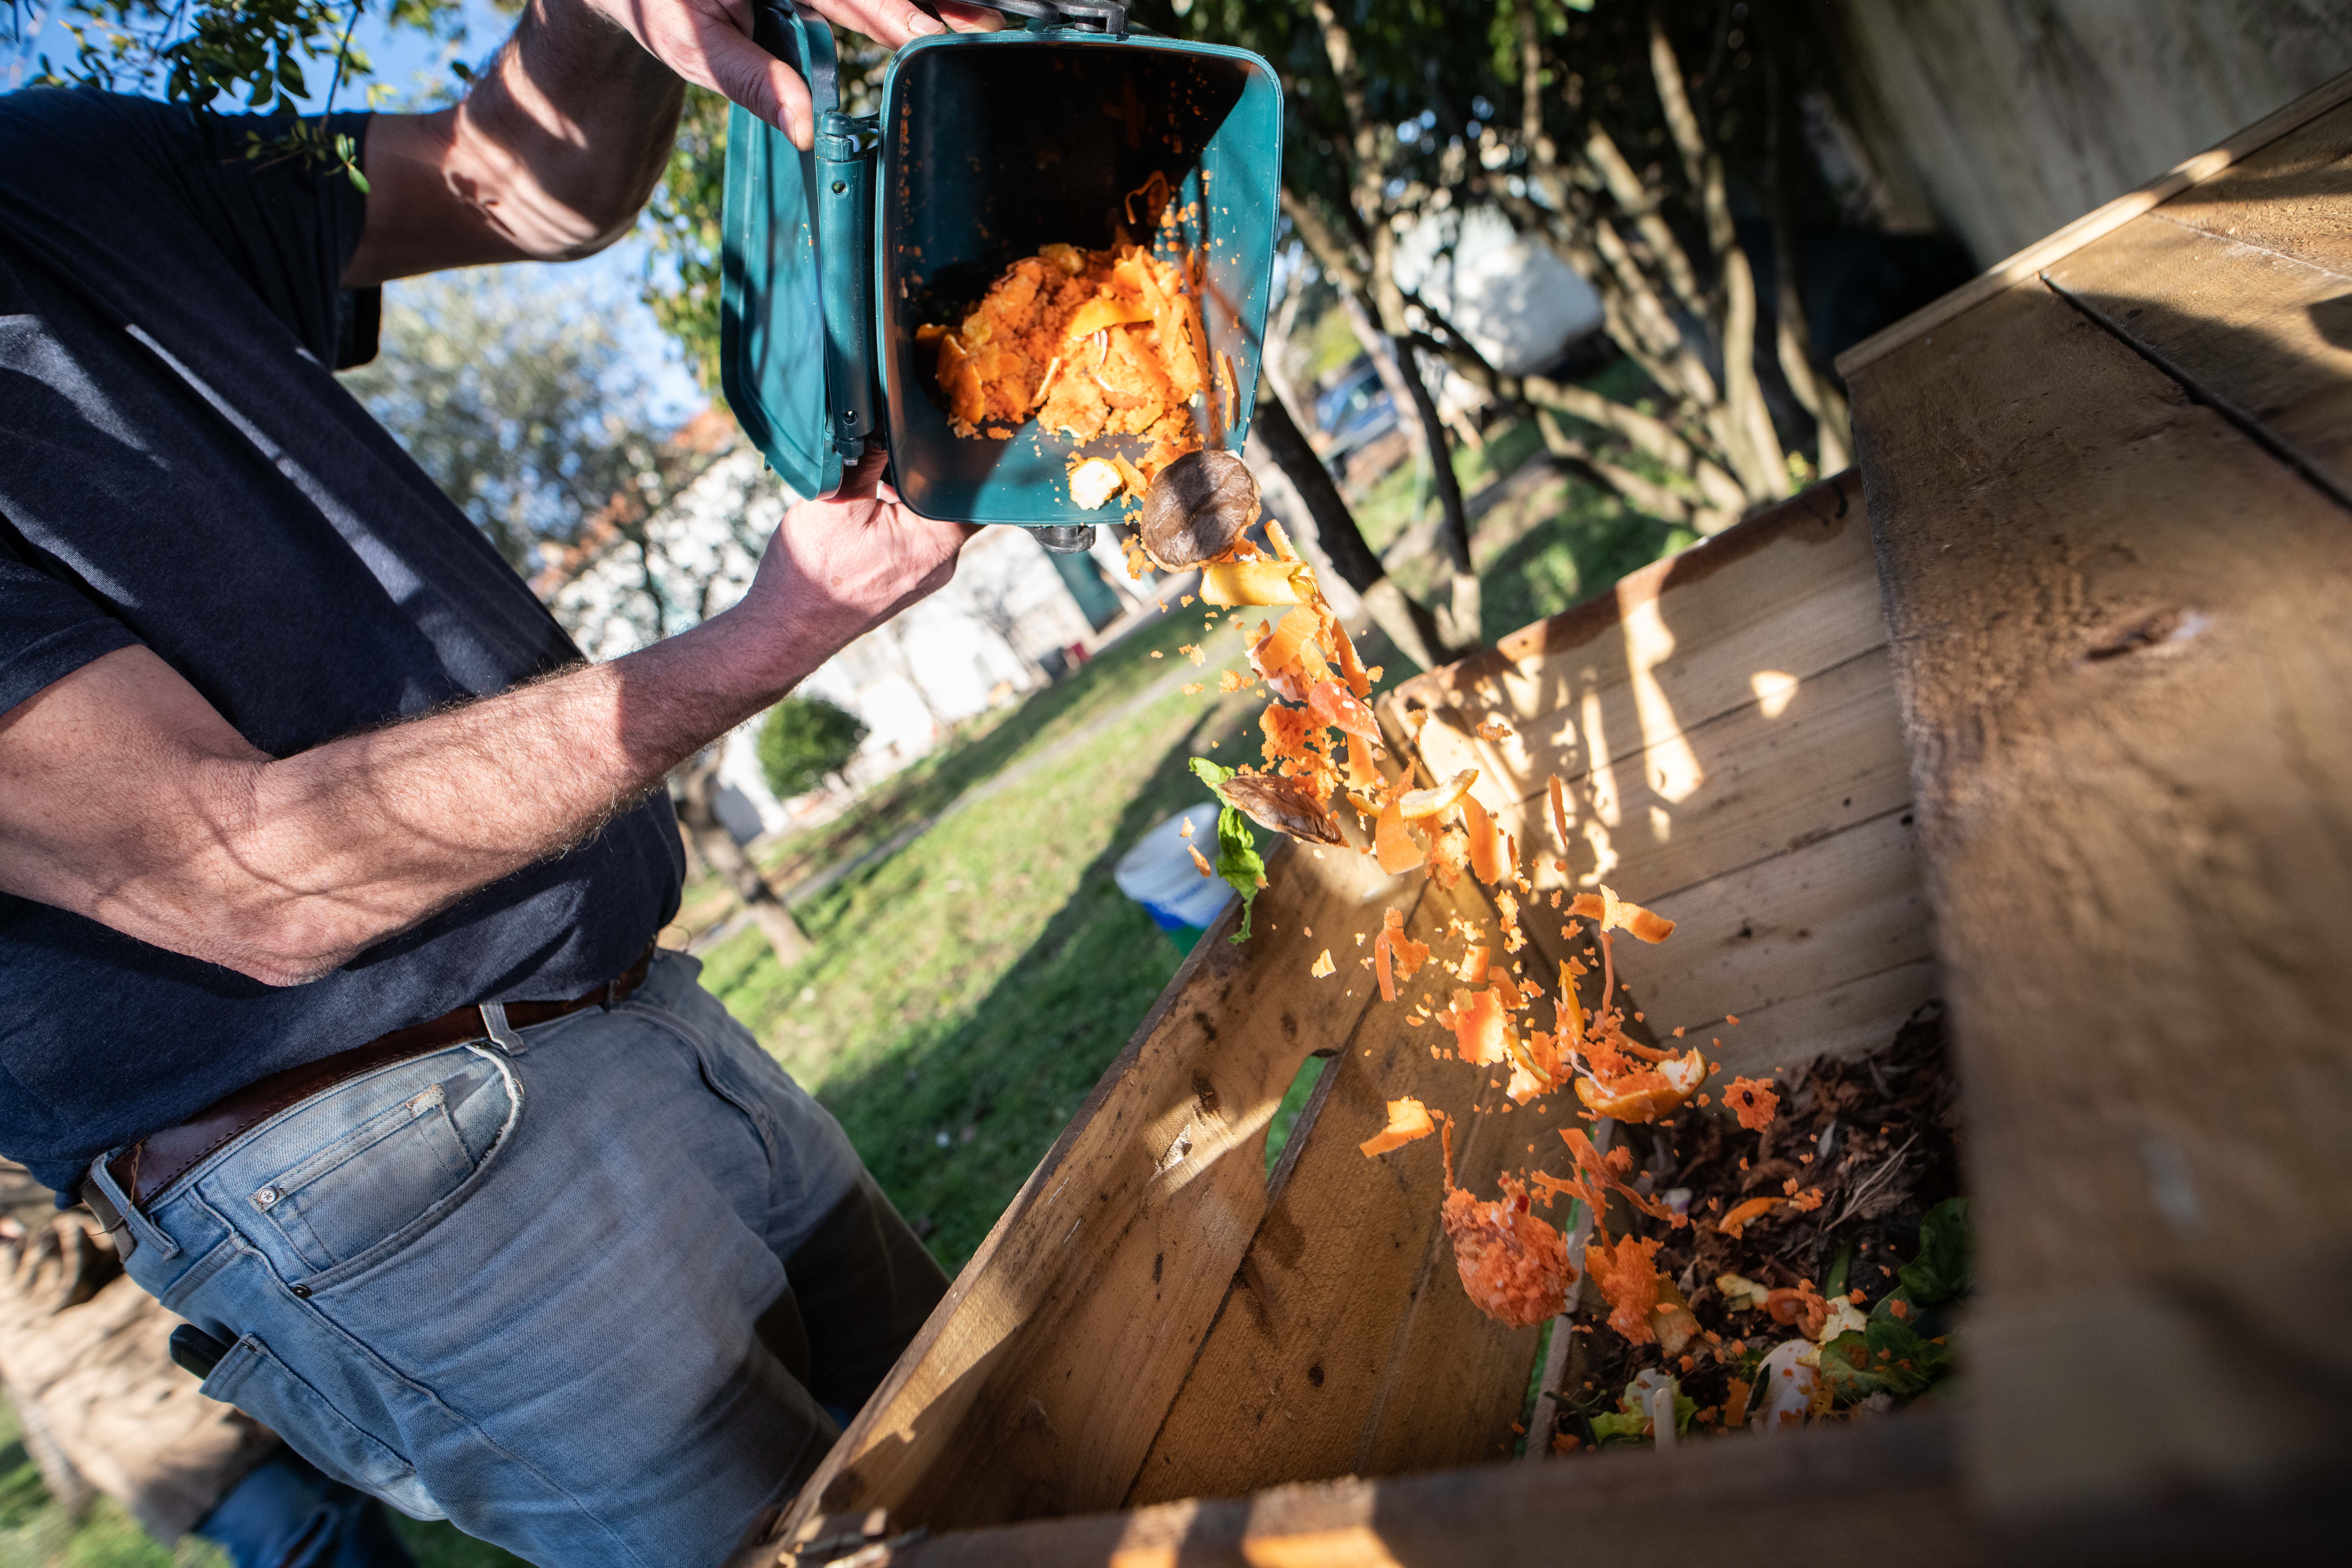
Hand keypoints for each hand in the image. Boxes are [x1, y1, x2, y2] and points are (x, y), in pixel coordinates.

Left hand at [579, 0, 1002, 148]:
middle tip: (984, 23)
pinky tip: (939, 15)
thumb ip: (754, 82)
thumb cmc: (660, 5)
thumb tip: (809, 131)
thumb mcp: (694, 47)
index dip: (892, 13)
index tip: (927, 37)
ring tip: (979, 18)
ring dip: (927, 0)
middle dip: (932, 1)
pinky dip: (895, 7)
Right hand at [732, 449, 978, 678]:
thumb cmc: (812, 571)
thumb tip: (883, 418)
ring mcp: (923, 573)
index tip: (939, 432)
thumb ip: (869, 455)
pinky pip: (912, 535)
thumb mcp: (838, 498)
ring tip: (871, 480)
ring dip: (906, 492)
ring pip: (930, 516)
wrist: (786, 629)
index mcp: (938, 540)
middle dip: (925, 471)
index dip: (962, 456)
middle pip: (952, 500)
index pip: (977, 490)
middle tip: (892, 448)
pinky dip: (894, 514)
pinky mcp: (904, 578)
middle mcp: (941, 561)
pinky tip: (864, 507)